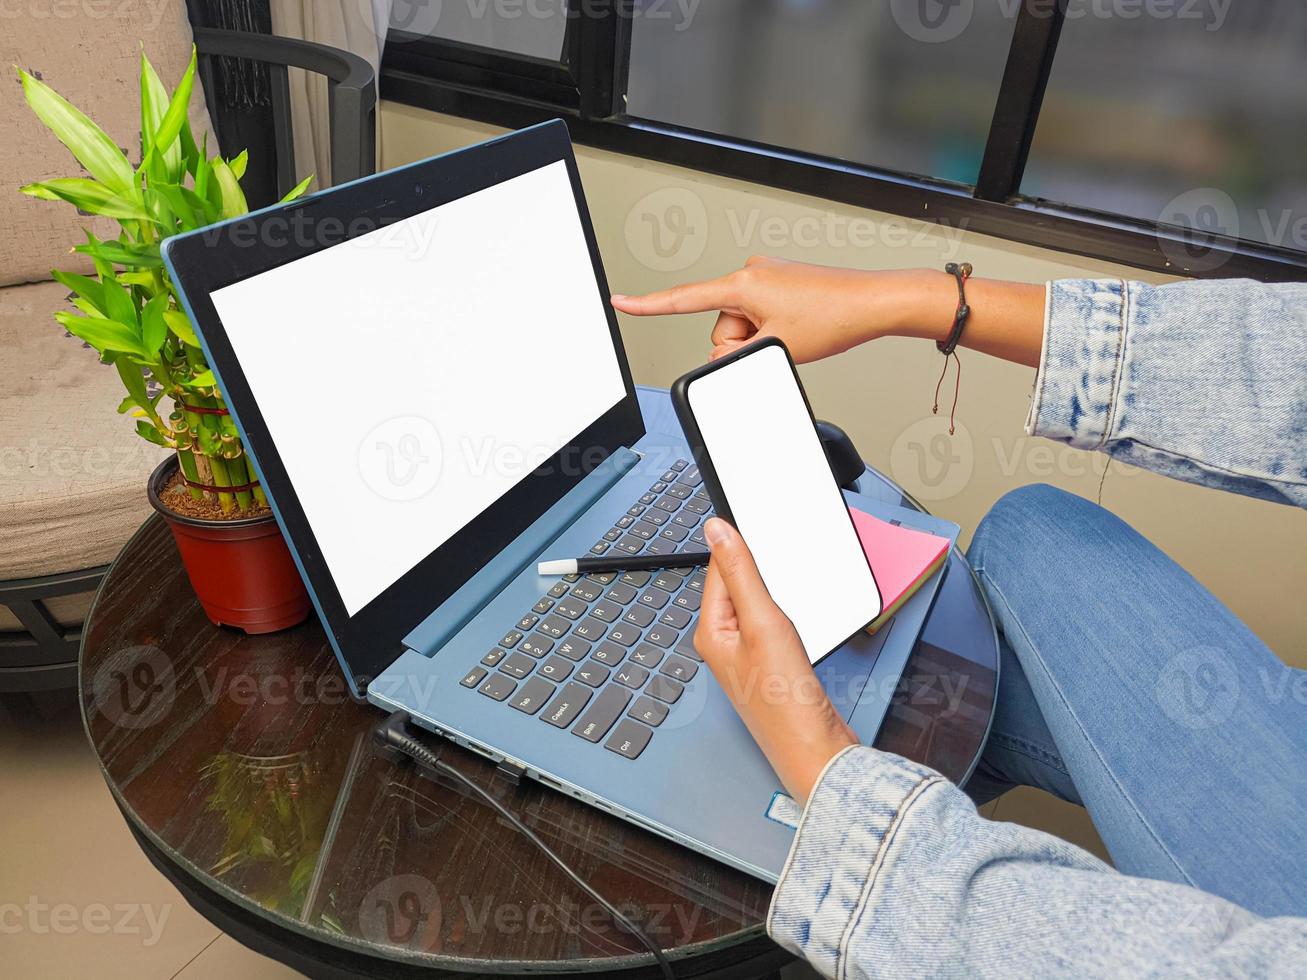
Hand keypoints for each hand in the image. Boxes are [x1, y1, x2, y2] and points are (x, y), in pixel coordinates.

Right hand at [612, 257, 951, 363]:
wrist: (872, 303)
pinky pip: (759, 314)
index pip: (683, 299)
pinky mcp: (780, 282)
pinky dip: (772, 327)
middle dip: (742, 343)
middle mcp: (751, 273)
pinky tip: (798, 326)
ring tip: (796, 334)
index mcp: (743, 284)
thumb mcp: (778, 347)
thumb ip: (738, 356)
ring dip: (761, 337)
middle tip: (780, 343)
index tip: (620, 301)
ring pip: (741, 324)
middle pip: (721, 325)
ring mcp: (766, 276)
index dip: (648, 304)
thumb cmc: (834, 318)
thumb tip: (722, 356)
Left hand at [696, 517, 858, 803]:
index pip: (718, 571)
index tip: (758, 526)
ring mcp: (748, 658)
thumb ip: (741, 572)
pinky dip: (787, 616)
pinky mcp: (771, 668)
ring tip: (791, 594)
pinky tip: (799, 620)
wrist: (817, 752)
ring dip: (775, 594)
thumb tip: (716, 530)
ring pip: (758, 606)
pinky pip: (773, 626)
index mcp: (711, 633)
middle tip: (781, 562)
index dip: (740, 546)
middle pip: (738, 587)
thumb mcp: (763, 623)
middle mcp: (724, 645)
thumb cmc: (786, 703)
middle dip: (760, 571)